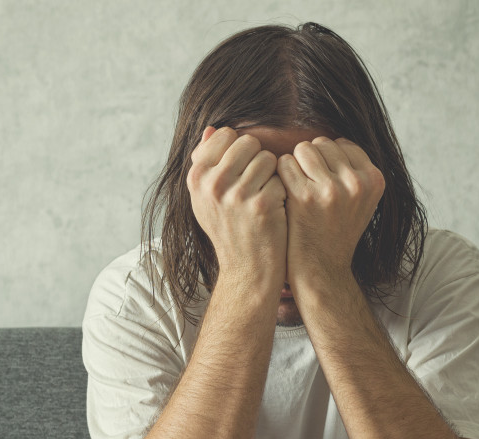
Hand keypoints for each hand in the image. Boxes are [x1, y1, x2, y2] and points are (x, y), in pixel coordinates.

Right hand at [187, 126, 287, 290]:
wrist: (246, 269)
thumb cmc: (230, 229)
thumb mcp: (207, 197)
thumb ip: (207, 161)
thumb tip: (212, 128)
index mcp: (196, 177)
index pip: (226, 135)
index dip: (240, 151)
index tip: (240, 173)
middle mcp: (212, 184)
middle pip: (249, 142)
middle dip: (258, 160)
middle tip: (256, 186)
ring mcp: (235, 195)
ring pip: (268, 158)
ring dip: (272, 176)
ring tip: (264, 198)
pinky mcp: (260, 205)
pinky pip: (280, 178)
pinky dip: (282, 192)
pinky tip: (274, 211)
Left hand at [276, 137, 384, 291]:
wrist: (321, 271)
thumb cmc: (334, 233)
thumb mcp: (359, 202)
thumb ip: (354, 171)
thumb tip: (334, 140)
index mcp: (374, 180)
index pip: (342, 143)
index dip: (326, 161)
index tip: (323, 183)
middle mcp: (356, 183)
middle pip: (322, 143)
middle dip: (310, 162)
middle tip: (308, 190)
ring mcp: (331, 189)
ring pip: (303, 149)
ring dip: (295, 166)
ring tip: (298, 191)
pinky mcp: (304, 197)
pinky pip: (284, 164)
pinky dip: (280, 176)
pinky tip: (284, 195)